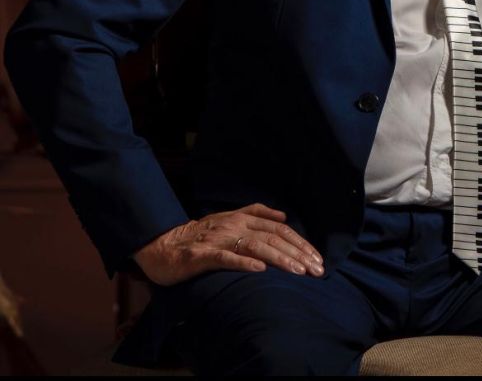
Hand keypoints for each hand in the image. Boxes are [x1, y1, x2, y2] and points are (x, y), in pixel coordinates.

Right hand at [132, 202, 324, 285]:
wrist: (162, 245)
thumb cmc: (200, 236)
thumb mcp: (229, 220)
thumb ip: (255, 214)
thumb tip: (283, 216)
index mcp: (242, 218)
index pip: (279, 229)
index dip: (300, 243)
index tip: (317, 259)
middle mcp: (234, 226)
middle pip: (273, 237)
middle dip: (298, 253)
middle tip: (316, 269)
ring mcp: (218, 240)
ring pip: (255, 246)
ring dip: (279, 258)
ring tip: (298, 270)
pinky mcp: (201, 256)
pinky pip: (225, 258)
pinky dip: (244, 263)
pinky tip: (260, 270)